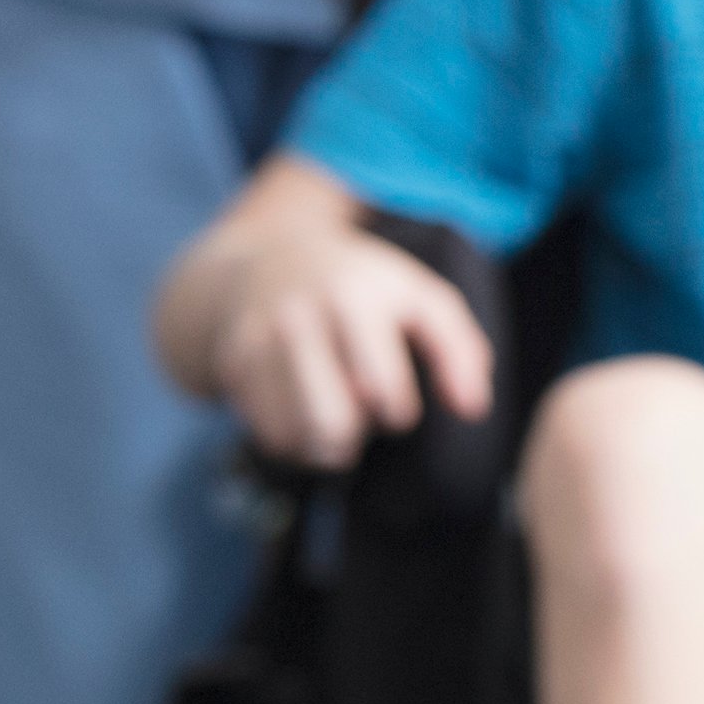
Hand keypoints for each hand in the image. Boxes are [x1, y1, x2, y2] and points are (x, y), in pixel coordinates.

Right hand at [178, 194, 492, 467]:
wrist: (270, 260)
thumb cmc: (366, 289)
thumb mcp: (423, 299)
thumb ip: (460, 352)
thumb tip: (472, 411)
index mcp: (353, 298)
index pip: (381, 390)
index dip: (398, 411)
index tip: (397, 399)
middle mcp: (297, 317)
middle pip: (331, 424)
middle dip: (356, 435)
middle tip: (364, 413)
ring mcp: (256, 341)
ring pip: (296, 437)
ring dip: (325, 443)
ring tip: (337, 411)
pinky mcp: (231, 366)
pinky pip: (269, 436)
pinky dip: (295, 439)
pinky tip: (306, 411)